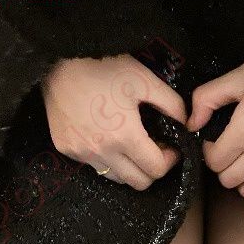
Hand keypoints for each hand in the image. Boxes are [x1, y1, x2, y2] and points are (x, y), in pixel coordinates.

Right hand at [41, 54, 186, 189]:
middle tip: (154, 150)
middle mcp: (102, 152)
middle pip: (139, 182)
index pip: (156, 169)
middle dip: (152, 170)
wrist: (57, 60)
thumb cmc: (103, 66)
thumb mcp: (144, 79)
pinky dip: (107, 159)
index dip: (170, 161)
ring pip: (116, 178)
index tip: (170, 148)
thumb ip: (171, 104)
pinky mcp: (66, 150)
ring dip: (130, 168)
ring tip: (131, 145)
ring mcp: (82, 153)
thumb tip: (185, 123)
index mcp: (124, 136)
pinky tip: (108, 137)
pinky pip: (94, 166)